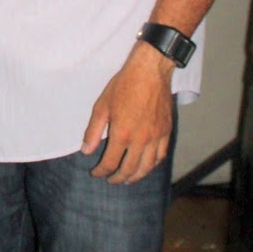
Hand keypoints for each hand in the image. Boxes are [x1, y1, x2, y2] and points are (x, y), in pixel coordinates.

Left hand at [81, 43, 174, 183]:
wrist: (150, 71)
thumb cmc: (124, 85)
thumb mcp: (102, 106)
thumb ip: (93, 131)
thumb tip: (86, 150)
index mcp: (122, 134)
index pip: (110, 162)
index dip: (101, 171)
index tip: (96, 173)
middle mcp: (141, 139)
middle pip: (129, 169)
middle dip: (118, 178)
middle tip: (111, 180)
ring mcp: (156, 137)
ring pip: (147, 167)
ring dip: (136, 176)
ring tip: (128, 179)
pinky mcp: (166, 131)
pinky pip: (160, 155)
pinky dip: (152, 165)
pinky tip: (146, 166)